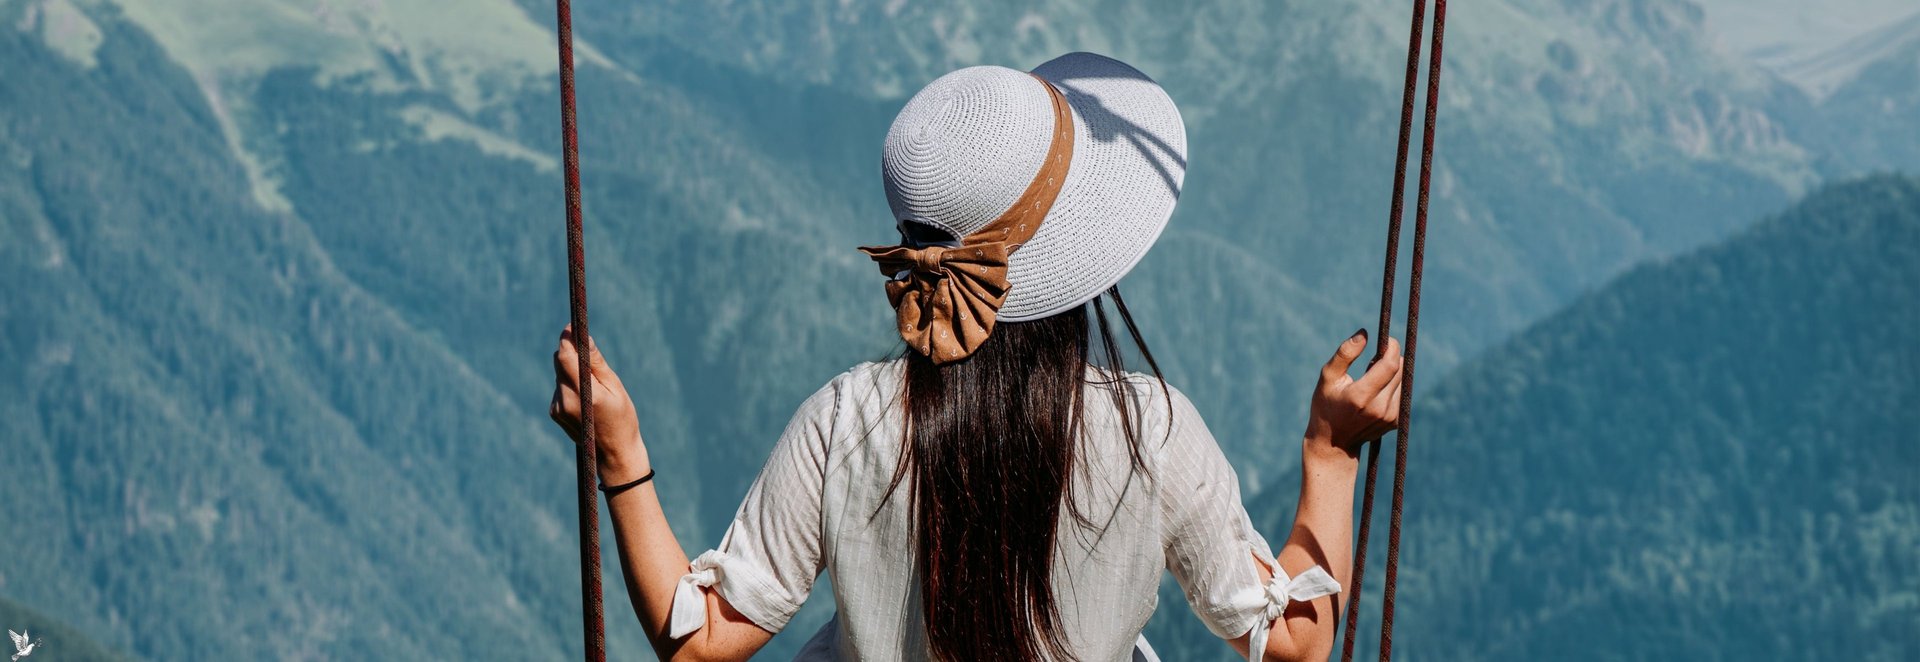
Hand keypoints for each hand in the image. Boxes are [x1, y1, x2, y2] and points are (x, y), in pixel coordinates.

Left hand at [550, 324, 648, 481]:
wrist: (614, 454)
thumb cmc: (622, 419)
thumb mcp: (615, 388)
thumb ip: (596, 363)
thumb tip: (584, 337)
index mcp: (583, 394)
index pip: (565, 356)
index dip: (568, 338)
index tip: (574, 325)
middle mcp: (565, 401)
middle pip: (559, 362)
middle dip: (571, 353)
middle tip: (590, 351)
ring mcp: (557, 408)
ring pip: (559, 374)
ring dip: (572, 371)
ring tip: (595, 385)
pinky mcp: (554, 412)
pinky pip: (560, 387)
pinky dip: (570, 384)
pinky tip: (587, 398)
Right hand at [1303, 329, 1402, 464]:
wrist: (1333, 443)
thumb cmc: (1326, 405)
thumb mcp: (1327, 378)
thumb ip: (1345, 354)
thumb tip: (1364, 333)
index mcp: (1360, 396)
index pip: (1390, 365)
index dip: (1392, 348)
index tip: (1387, 339)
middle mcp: (1378, 408)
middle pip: (1399, 371)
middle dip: (1391, 358)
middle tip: (1375, 356)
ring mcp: (1389, 417)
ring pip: (1402, 381)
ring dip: (1392, 372)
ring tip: (1372, 375)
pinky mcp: (1394, 422)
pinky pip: (1401, 394)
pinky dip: (1392, 386)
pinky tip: (1376, 390)